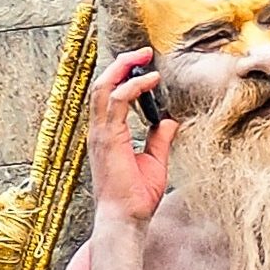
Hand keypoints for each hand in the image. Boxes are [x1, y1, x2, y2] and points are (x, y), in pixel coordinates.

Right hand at [86, 48, 176, 225]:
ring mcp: (100, 134)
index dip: (123, 77)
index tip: (144, 66)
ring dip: (122, 68)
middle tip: (143, 52)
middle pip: (101, 85)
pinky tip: (150, 80)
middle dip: (120, 64)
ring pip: (103, 88)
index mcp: (108, 134)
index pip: (108, 96)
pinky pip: (116, 102)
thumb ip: (160, 138)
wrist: (127, 217)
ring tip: (143, 57)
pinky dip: (132, 86)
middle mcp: (100, 131)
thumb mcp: (155, 161)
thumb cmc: (137, 196)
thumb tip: (170, 120)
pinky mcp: (108, 138)